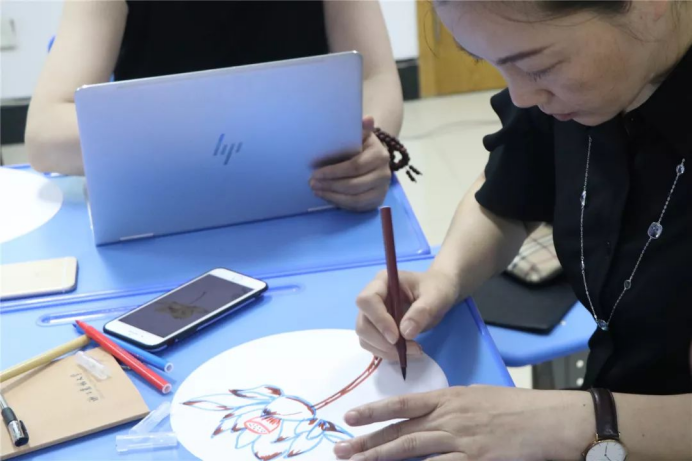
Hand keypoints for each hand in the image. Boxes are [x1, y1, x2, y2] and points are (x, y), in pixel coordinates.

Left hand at [311, 116, 391, 211]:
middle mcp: (384, 174)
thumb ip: (360, 128)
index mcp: (379, 155)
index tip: (315, 172)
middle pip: (354, 185)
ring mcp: (382, 189)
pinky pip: (358, 207)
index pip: (355, 166)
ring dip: (333, 196)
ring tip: (316, 190)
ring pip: (356, 199)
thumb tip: (368, 118)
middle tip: (312, 183)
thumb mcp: (360, 135)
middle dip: (331, 185)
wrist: (374, 157)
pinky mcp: (377, 201)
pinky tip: (327, 197)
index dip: (334, 171)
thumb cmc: (361, 145)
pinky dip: (341, 204)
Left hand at [334, 386, 593, 460]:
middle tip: (342, 449)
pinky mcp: (475, 460)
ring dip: (382, 458)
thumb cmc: (519, 407)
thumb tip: (432, 416)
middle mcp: (449, 417)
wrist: (551, 418)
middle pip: (401, 431)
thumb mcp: (479, 397)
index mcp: (450, 397)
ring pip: (412, 450)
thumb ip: (452, 406)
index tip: (351, 417)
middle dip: (368, 441)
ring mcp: (461, 440)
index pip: (403, 404)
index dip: (374, 411)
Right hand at [356, 270, 459, 360]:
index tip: (396, 336)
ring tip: (412, 350)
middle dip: (382, 341)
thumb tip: (405, 333)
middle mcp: (372, 297)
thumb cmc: (436, 289)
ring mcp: (372, 313)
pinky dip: (387, 352)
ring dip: (385, 350)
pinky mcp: (376, 327)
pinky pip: (372, 344)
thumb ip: (422, 311)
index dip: (378, 320)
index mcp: (383, 282)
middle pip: (363, 322)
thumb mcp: (436, 297)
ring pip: (365, 336)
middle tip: (409, 348)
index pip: (367, 300)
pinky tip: (406, 351)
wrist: (438, 293)